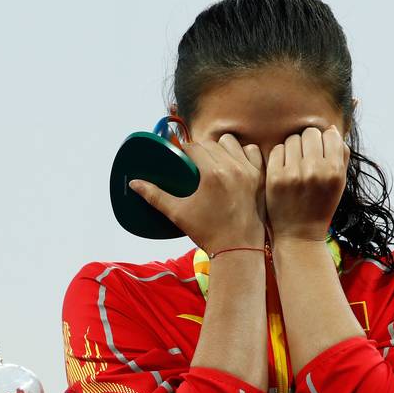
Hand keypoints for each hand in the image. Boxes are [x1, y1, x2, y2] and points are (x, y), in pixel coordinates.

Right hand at [130, 134, 265, 252]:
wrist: (238, 249)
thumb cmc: (208, 232)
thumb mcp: (178, 213)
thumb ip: (155, 196)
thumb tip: (134, 183)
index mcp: (212, 173)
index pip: (194, 147)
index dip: (184, 150)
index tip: (181, 156)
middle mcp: (232, 168)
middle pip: (211, 144)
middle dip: (200, 150)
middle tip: (194, 163)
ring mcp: (249, 172)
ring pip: (231, 143)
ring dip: (221, 148)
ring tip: (214, 161)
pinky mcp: (260, 178)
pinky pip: (252, 152)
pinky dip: (243, 153)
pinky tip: (235, 163)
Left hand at [265, 126, 348, 243]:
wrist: (299, 234)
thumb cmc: (321, 205)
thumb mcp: (339, 183)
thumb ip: (340, 155)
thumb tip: (330, 129)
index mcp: (334, 171)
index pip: (329, 135)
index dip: (324, 141)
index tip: (320, 151)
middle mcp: (315, 171)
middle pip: (309, 133)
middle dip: (308, 142)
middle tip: (306, 157)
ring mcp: (293, 174)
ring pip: (292, 139)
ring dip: (293, 148)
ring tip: (295, 163)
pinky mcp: (274, 177)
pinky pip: (277, 150)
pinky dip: (280, 156)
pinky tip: (284, 169)